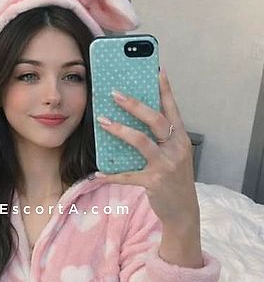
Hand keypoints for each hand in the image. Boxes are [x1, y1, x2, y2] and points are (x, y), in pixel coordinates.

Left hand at [95, 68, 198, 227]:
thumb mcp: (174, 156)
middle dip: (134, 105)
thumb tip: (134, 122)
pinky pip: (128, 175)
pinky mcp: (155, 182)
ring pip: (141, 142)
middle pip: (156, 120)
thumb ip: (160, 139)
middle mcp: (176, 148)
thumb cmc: (175, 180)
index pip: (173, 109)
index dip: (165, 89)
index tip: (157, 70)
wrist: (184, 211)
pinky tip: (98, 172)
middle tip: (114, 93)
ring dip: (120, 130)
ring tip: (102, 121)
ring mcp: (166, 165)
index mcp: (181, 138)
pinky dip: (112, 174)